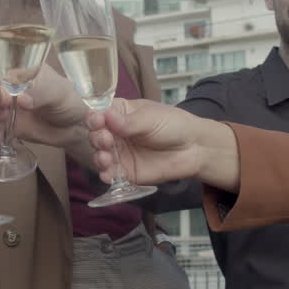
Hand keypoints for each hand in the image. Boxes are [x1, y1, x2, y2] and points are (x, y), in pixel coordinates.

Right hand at [0, 64, 87, 148]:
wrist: (72, 128)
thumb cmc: (67, 101)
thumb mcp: (58, 93)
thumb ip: (41, 94)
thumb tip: (22, 100)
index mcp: (22, 68)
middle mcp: (9, 84)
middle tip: (0, 104)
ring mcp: (6, 104)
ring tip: (2, 119)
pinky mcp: (6, 122)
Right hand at [85, 98, 238, 190]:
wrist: (194, 148)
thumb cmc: (174, 125)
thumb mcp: (151, 119)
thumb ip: (129, 122)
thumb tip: (106, 115)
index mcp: (120, 113)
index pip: (99, 114)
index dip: (94, 117)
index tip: (97, 121)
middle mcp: (116, 133)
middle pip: (96, 135)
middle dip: (96, 138)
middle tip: (105, 140)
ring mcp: (120, 153)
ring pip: (100, 156)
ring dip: (99, 157)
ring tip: (106, 158)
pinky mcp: (126, 171)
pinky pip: (111, 174)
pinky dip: (106, 175)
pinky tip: (107, 175)